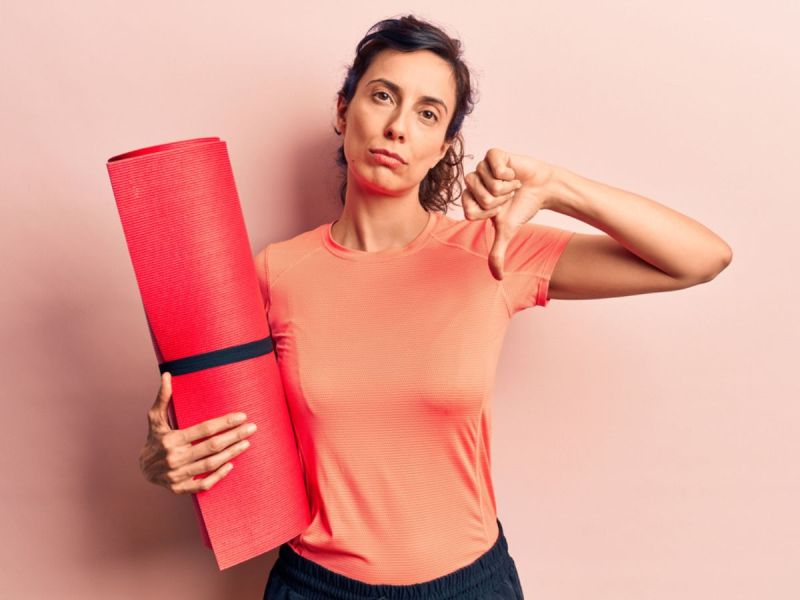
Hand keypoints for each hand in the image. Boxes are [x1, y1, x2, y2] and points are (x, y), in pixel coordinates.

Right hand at [138, 372, 257, 494]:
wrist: (142, 470)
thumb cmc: (154, 439)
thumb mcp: (156, 419)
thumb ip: (163, 398)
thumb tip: (167, 375)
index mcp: (171, 439)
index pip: (203, 429)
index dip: (224, 423)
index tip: (242, 416)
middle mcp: (175, 458)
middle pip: (211, 446)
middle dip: (234, 436)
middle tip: (252, 428)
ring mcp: (177, 475)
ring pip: (210, 464)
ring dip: (231, 453)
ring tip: (246, 443)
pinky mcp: (179, 488)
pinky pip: (203, 485)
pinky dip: (218, 476)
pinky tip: (231, 465)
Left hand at [462, 148, 556, 279]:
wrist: (542, 189)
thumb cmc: (521, 207)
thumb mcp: (507, 231)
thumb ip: (497, 253)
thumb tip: (498, 278)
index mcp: (470, 200)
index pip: (469, 211)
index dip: (489, 213)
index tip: (499, 209)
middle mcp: (473, 183)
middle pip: (479, 198)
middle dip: (499, 200)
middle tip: (507, 196)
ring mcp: (482, 168)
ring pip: (488, 183)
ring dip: (506, 187)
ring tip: (511, 185)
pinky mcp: (494, 155)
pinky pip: (494, 165)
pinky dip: (508, 173)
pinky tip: (512, 173)